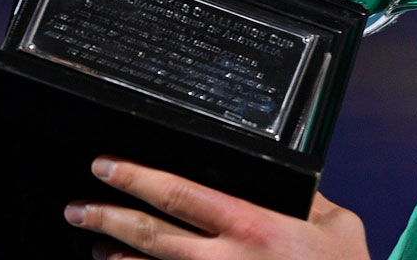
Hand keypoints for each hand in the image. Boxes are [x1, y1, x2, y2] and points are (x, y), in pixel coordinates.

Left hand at [64, 156, 369, 259]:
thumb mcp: (337, 225)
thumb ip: (310, 200)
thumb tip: (292, 181)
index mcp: (253, 226)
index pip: (179, 194)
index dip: (137, 178)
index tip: (108, 166)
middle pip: (150, 234)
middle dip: (108, 215)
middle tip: (78, 206)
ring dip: (116, 255)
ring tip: (95, 240)